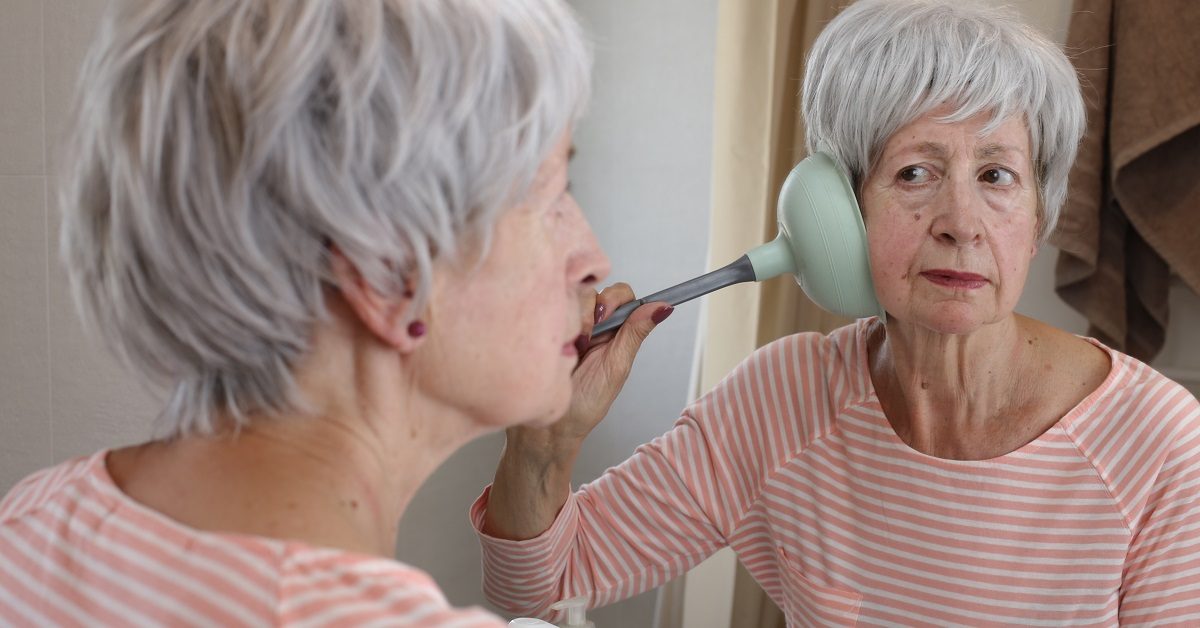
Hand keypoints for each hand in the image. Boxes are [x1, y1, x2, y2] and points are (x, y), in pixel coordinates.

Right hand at [508, 283, 671, 452]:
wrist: (548, 425)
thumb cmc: (584, 404)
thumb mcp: (615, 367)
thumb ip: (635, 334)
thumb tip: (664, 308)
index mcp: (615, 332)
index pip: (623, 296)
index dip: (617, 300)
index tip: (608, 316)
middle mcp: (592, 324)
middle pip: (597, 290)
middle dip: (593, 310)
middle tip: (586, 338)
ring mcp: (567, 323)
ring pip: (573, 295)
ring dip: (574, 320)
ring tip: (570, 347)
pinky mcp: (545, 325)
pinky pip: (551, 305)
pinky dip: (555, 320)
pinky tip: (554, 343)